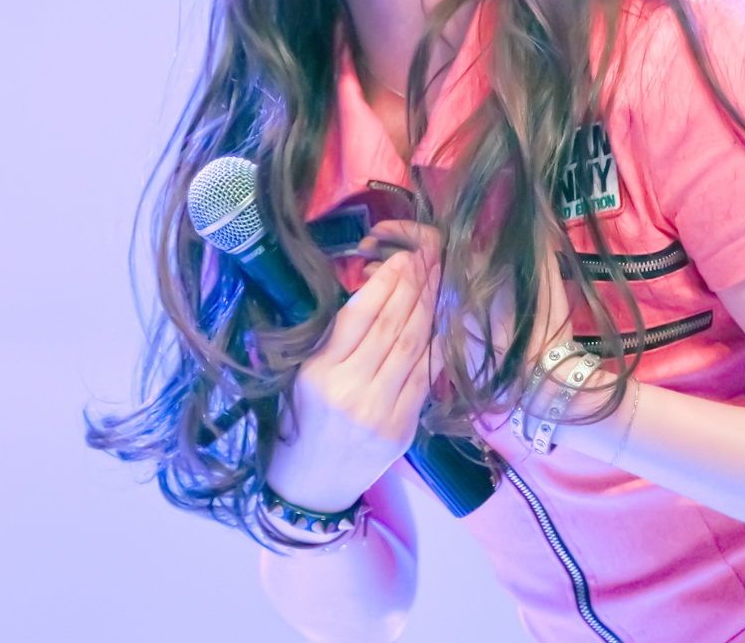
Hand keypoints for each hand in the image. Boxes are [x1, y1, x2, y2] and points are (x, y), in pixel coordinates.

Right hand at [266, 222, 441, 511]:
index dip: (383, 284)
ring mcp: (378, 413)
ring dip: (427, 308)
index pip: (356, 317)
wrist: (309, 487)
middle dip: (412, 287)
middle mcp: (348, 392)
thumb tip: (374, 289)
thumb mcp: (302, 375)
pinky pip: (423, 378)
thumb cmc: (301, 420)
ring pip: (410, 348)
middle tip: (427, 258)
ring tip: (436, 278)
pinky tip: (442, 321)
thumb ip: (333, 339)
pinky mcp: (401, 430)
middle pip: (389, 327)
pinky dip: (435, 346)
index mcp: (317, 373)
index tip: (400, 258)